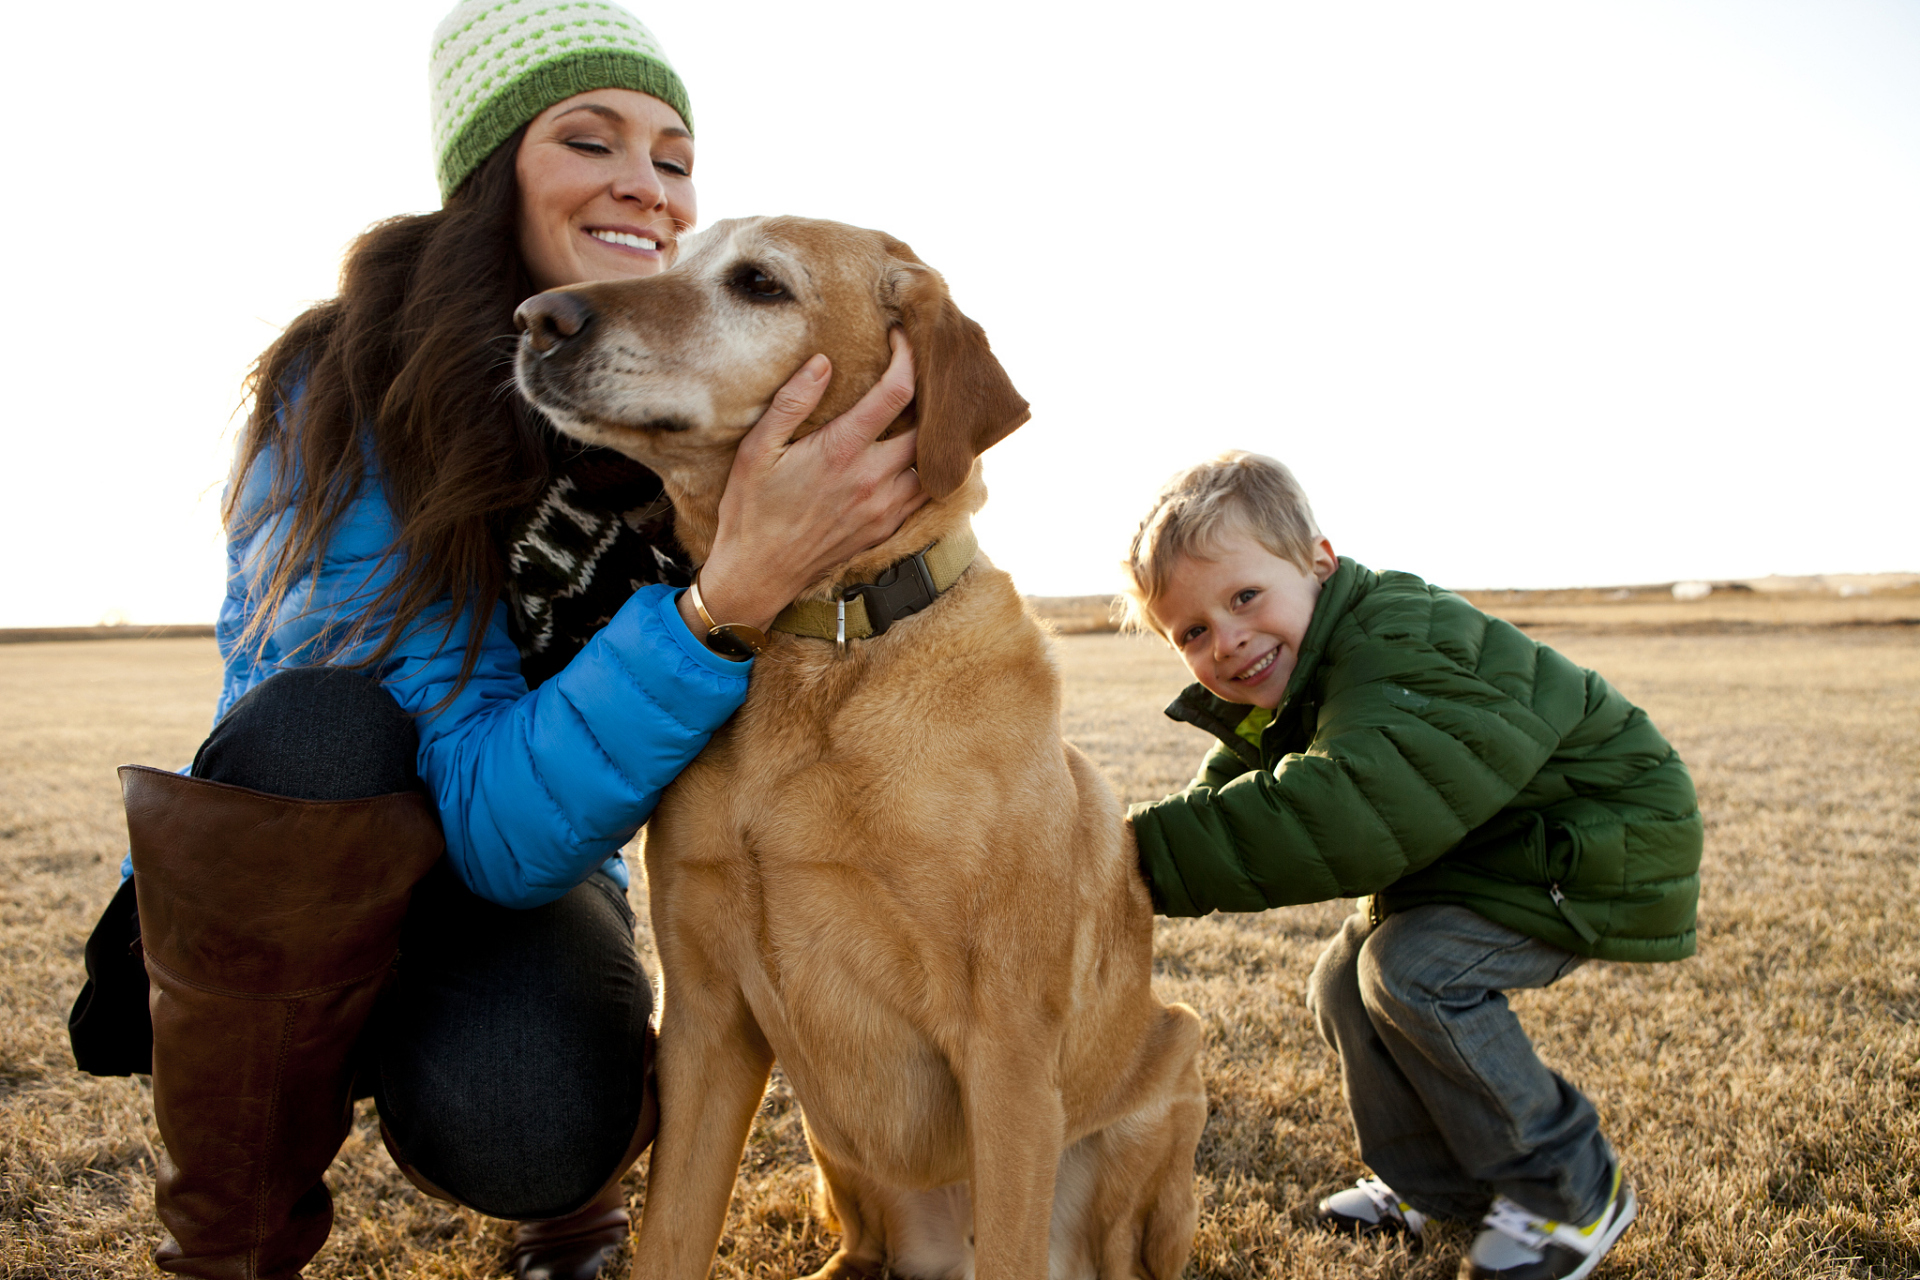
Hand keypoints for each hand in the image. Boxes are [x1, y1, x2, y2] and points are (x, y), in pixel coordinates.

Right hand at [680, 331, 925, 637]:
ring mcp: (885, 508)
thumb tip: (823, 363)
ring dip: (933, 436)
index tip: (902, 337)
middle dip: (930, 393)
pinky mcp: (887, 529)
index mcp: (841, 451)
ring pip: (935, 464)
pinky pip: (925, 494)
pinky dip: (928, 470)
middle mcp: (873, 479)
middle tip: (922, 372)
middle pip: (928, 426)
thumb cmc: (751, 510)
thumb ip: (791, 403)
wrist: (757, 575)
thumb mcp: (756, 450)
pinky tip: (915, 455)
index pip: (897, 392)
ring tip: (926, 412)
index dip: (907, 357)